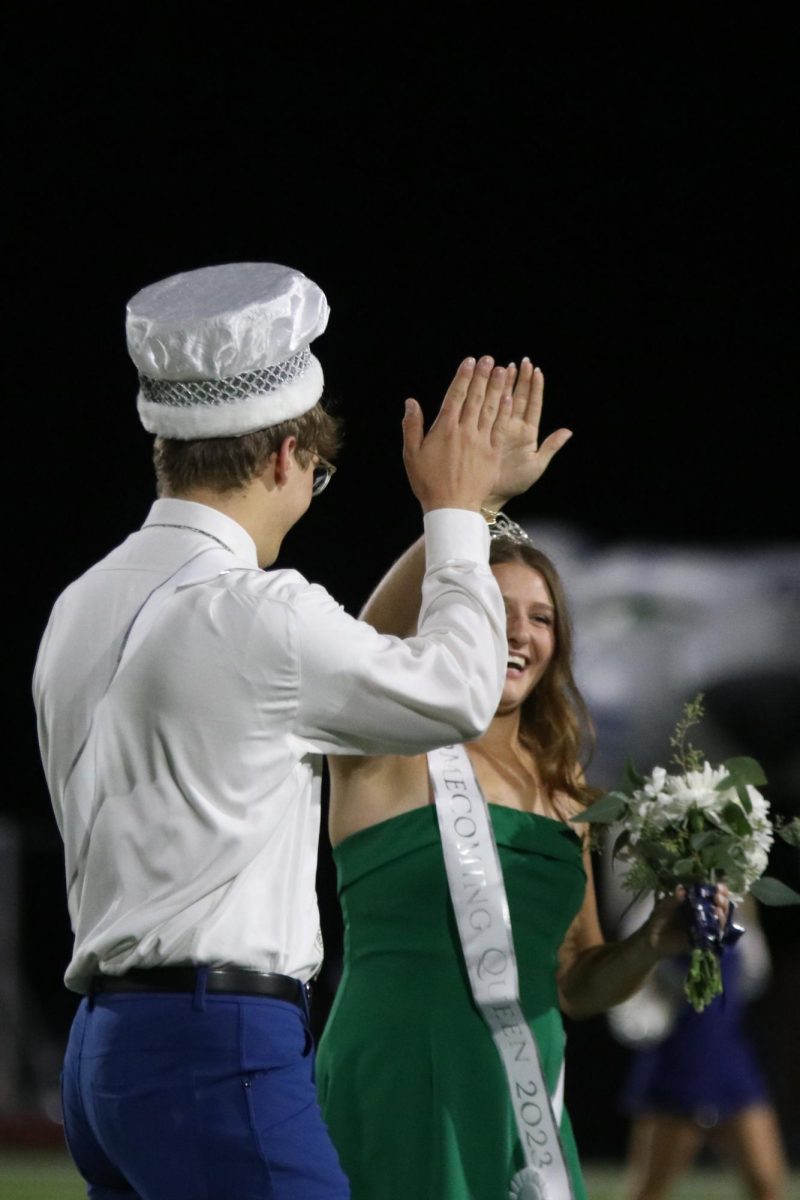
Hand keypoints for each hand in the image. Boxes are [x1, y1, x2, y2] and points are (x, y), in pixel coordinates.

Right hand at [402, 356, 511, 512]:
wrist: (452, 507)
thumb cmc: (428, 483)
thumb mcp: (412, 455)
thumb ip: (411, 427)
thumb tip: (411, 402)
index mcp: (444, 429)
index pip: (455, 396)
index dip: (463, 377)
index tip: (469, 362)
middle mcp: (464, 431)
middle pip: (475, 398)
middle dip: (482, 376)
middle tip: (489, 359)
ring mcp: (480, 441)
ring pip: (490, 409)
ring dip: (496, 388)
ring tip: (502, 371)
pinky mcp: (492, 453)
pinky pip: (499, 428)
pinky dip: (503, 411)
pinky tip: (507, 398)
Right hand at [483, 358, 571, 510]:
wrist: (490, 494)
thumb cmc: (513, 483)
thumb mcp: (537, 466)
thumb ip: (551, 446)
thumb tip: (568, 431)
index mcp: (528, 433)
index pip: (532, 404)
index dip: (534, 388)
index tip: (536, 371)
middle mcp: (514, 428)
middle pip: (518, 399)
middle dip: (521, 380)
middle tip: (522, 362)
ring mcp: (498, 429)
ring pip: (504, 402)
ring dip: (506, 384)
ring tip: (508, 366)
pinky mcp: (485, 434)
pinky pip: (490, 412)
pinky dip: (492, 398)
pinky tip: (494, 385)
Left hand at [642, 884, 731, 958]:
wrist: (652, 940)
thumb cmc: (658, 920)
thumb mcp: (664, 907)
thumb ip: (673, 899)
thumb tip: (682, 888)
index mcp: (693, 902)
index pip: (710, 894)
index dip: (718, 890)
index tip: (719, 887)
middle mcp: (701, 913)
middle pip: (718, 906)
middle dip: (722, 900)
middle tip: (719, 896)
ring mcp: (703, 926)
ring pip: (719, 919)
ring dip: (722, 913)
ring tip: (719, 908)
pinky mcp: (703, 939)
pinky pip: (715, 934)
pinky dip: (718, 927)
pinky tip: (717, 920)